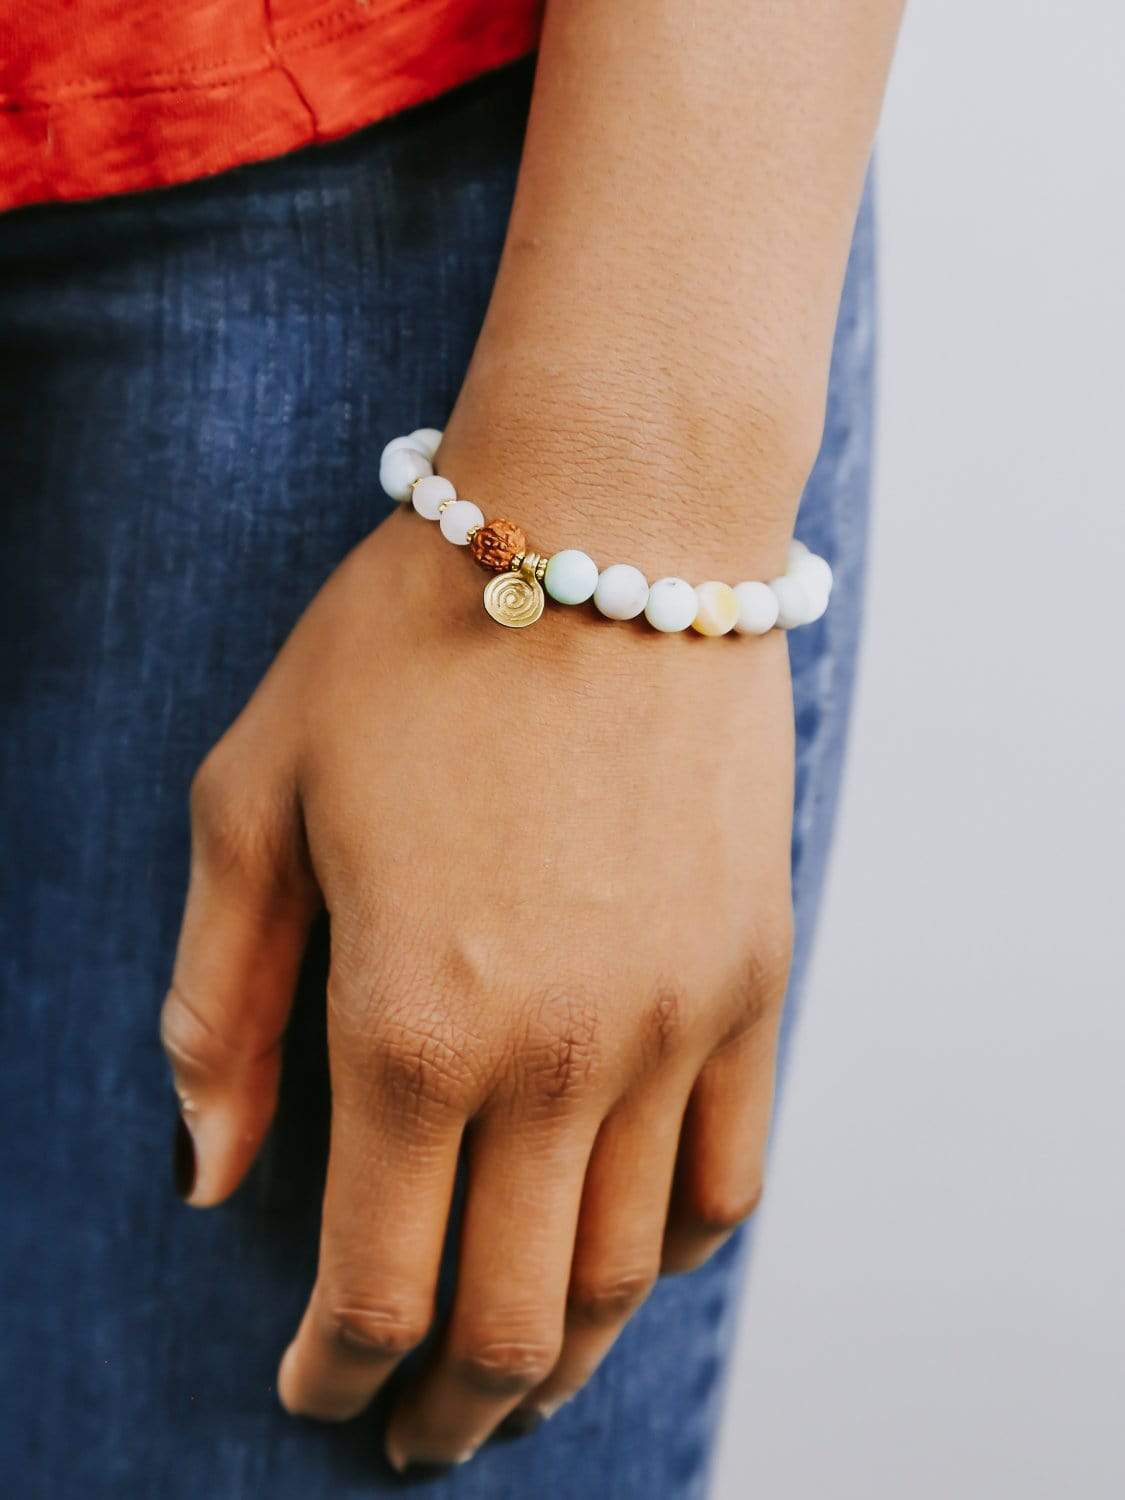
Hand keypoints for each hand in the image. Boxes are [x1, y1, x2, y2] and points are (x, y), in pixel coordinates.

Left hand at [160, 498, 794, 1469]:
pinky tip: (632, 1259)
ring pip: (630, 1271)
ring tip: (523, 1386)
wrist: (613, 524)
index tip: (315, 1389)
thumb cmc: (413, 640)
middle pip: (516, 1321)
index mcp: (411, 1019)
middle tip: (416, 1437)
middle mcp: (560, 1052)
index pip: (372, 1281)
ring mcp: (677, 1021)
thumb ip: (221, 998)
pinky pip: (733, 1171)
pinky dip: (678, 1251)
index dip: (335, 1370)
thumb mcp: (256, 793)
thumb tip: (208, 1169)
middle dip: (452, 1408)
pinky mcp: (754, 975)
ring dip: (568, 1357)